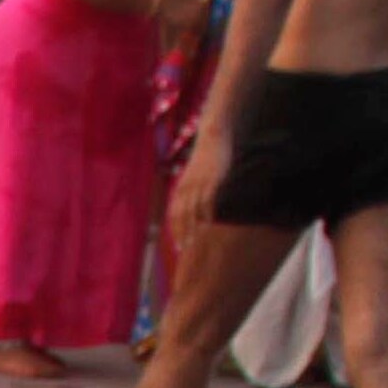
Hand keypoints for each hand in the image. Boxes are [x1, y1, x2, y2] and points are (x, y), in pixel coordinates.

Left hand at [168, 126, 229, 260]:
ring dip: (194, 229)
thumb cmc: (205, 159)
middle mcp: (186, 189)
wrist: (212, 136)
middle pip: (182, 217)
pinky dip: (208, 214)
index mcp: (181, 190)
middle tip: (185, 251)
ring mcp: (199, 185)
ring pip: (193, 211)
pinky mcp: (212, 180)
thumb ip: (192, 194)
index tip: (180, 248)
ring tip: (196, 243)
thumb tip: (197, 212)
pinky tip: (211, 225)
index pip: (175, 217)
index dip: (177, 232)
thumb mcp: (194, 178)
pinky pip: (208, 200)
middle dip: (183, 235)